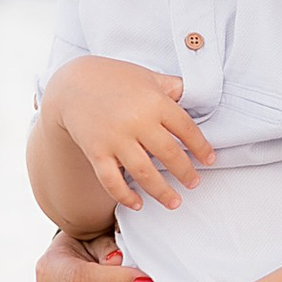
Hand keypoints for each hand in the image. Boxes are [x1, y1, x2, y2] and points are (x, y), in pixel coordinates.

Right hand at [44, 57, 215, 210]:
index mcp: (154, 101)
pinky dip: (125, 196)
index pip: (186, 128)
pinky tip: (138, 204)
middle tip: (194, 183)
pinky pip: (112, 181)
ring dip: (162, 192)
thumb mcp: (148, 76)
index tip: (209, 160)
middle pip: (169, 154)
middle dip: (186, 173)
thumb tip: (196, 95)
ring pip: (144, 173)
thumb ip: (172, 87)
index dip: (201, 147)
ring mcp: (115, 139)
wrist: (72, 84)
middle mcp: (137, 121)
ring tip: (175, 202)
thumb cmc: (115, 79)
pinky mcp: (96, 152)